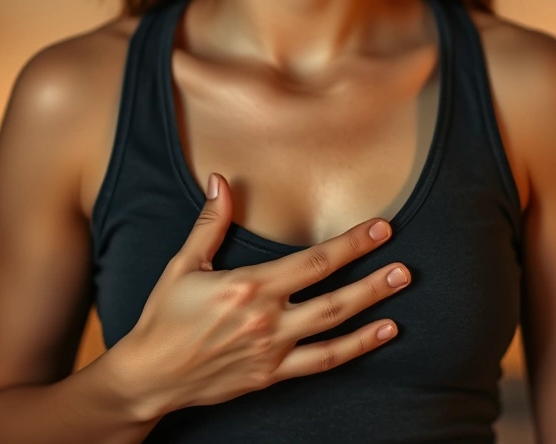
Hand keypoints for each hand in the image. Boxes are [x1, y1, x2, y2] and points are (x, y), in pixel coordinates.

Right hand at [113, 172, 410, 417]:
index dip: (351, 244)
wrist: (150, 375)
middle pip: (332, 294)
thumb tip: (221, 181)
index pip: (313, 260)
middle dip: (372, 277)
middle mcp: (266, 319)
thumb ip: (210, 223)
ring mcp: (272, 349)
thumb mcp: (183, 265)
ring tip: (400, 288)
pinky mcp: (272, 374)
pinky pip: (322, 361)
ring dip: (371, 307)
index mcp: (248, 286)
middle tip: (404, 264)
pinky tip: (382, 334)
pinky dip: (356, 348)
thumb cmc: (164, 318)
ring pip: (333, 326)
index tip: (380, 228)